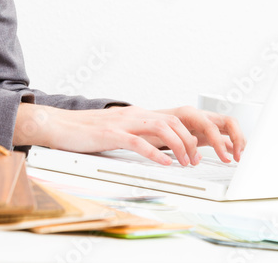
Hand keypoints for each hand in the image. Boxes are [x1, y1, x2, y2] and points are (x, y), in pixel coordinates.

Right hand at [13, 103, 244, 166]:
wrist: (58, 125)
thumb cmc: (88, 133)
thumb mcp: (122, 133)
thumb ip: (142, 137)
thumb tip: (166, 149)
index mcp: (141, 115)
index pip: (180, 117)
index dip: (203, 130)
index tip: (219, 148)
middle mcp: (137, 114)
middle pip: (178, 119)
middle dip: (200, 138)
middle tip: (213, 158)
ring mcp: (124, 122)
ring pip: (162, 127)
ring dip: (182, 146)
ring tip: (191, 163)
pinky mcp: (110, 133)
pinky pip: (138, 141)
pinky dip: (155, 153)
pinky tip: (166, 163)